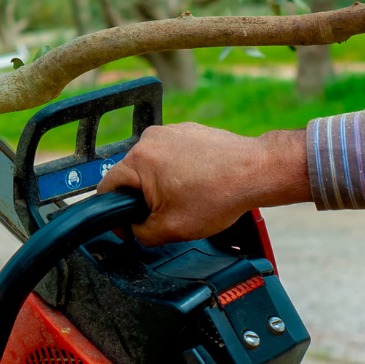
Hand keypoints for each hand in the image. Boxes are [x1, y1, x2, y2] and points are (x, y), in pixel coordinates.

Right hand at [96, 123, 310, 246]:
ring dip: (161, 184)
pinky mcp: (188, 130)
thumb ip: (140, 233)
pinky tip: (198, 184)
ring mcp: (170, 131)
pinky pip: (171, 155)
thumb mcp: (170, 229)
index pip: (107, 188)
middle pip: (130, 176)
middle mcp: (150, 139)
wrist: (257, 172)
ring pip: (152, 166)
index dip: (114, 213)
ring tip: (187, 197)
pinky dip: (179, 171)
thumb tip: (133, 228)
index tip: (129, 226)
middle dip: (143, 198)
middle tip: (166, 214)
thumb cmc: (219, 195)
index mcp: (138, 160)